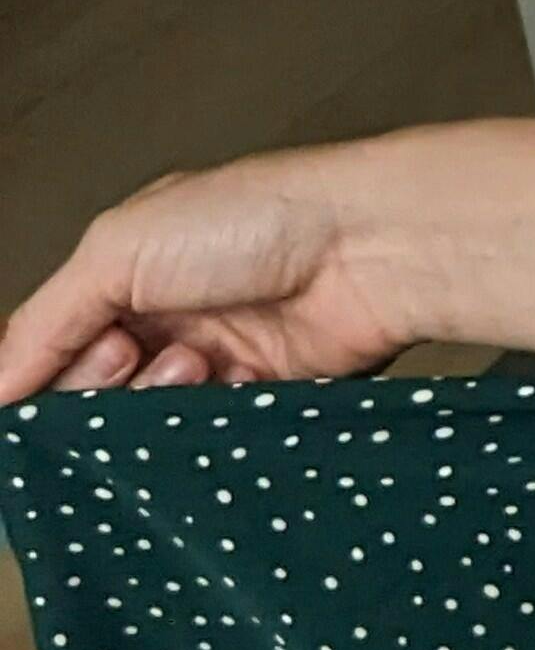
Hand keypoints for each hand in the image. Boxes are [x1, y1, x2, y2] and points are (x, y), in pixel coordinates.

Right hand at [0, 152, 423, 405]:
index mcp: (129, 273)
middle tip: (133, 355)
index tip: (70, 369)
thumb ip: (48, 319)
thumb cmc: (257, 217)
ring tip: (199, 360)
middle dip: (110, 383)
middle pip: (106, 391)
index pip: (60, 345)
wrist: (370, 248)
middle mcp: (174, 319)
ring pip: (161, 418)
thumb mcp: (118, 250)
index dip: (55, 369)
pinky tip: (237, 384)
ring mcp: (225, 359)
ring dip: (167, 398)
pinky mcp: (273, 397)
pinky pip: (222, 433)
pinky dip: (219, 417)